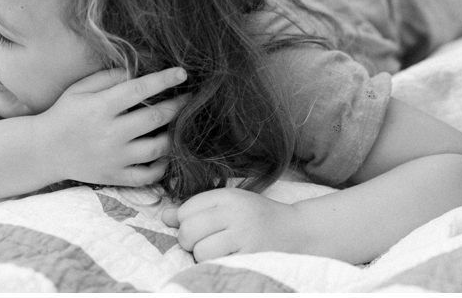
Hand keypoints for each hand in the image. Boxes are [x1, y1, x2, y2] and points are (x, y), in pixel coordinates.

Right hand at [36, 66, 188, 186]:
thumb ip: (109, 78)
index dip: (164, 79)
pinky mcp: (114, 177)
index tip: (182, 72)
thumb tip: (139, 71)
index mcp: (101, 107)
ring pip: (157, 148)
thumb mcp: (81, 89)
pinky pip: (147, 176)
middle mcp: (110, 134)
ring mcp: (114, 158)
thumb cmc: (65, 114)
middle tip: (190, 98)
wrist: (44, 151)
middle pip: (155, 118)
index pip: (139, 90)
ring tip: (183, 124)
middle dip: (178, 105)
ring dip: (176, 135)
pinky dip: (163, 166)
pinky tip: (167, 154)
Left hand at [162, 188, 304, 261]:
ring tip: (220, 251)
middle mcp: (236, 212)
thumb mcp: (230, 204)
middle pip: (188, 231)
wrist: (298, 233)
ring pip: (200, 251)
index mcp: (229, 196)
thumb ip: (197, 208)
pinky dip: (217, 265)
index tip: (201, 226)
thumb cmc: (258, 218)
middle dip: (189, 242)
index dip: (186, 221)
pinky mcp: (250, 258)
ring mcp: (244, 236)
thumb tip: (164, 217)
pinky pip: (216, 265)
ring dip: (203, 257)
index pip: (186, 209)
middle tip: (206, 242)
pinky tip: (229, 259)